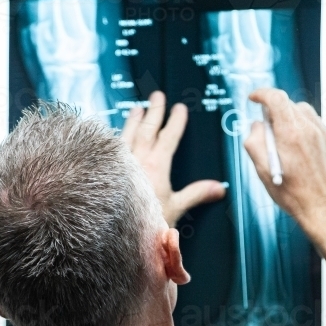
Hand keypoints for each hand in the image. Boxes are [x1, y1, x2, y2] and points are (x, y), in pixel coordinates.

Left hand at [123, 90, 225, 226]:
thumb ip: (196, 194)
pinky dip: (114, 137)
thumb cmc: (145, 221)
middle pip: (147, 129)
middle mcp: (136, 159)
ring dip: (133, 120)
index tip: (179, 108)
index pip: (168, 137)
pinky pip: (110, 147)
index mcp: (156, 166)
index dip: (175, 121)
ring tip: (137, 108)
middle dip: (154, 111)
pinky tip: (113, 135)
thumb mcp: (175, 208)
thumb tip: (219, 188)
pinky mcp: (106, 169)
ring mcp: (119, 163)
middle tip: (158, 96)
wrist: (115, 228)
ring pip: (127, 134)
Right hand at [243, 88, 325, 244]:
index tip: (254, 98)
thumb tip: (256, 126)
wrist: (324, 210)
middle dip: (273, 110)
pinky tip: (297, 149)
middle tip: (266, 128)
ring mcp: (324, 135)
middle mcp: (310, 130)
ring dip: (289, 118)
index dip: (261, 94)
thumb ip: (254, 142)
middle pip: (289, 103)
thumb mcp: (262, 171)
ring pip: (303, 112)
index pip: (275, 98)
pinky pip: (315, 125)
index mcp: (291, 134)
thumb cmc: (294, 195)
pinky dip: (303, 128)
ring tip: (282, 140)